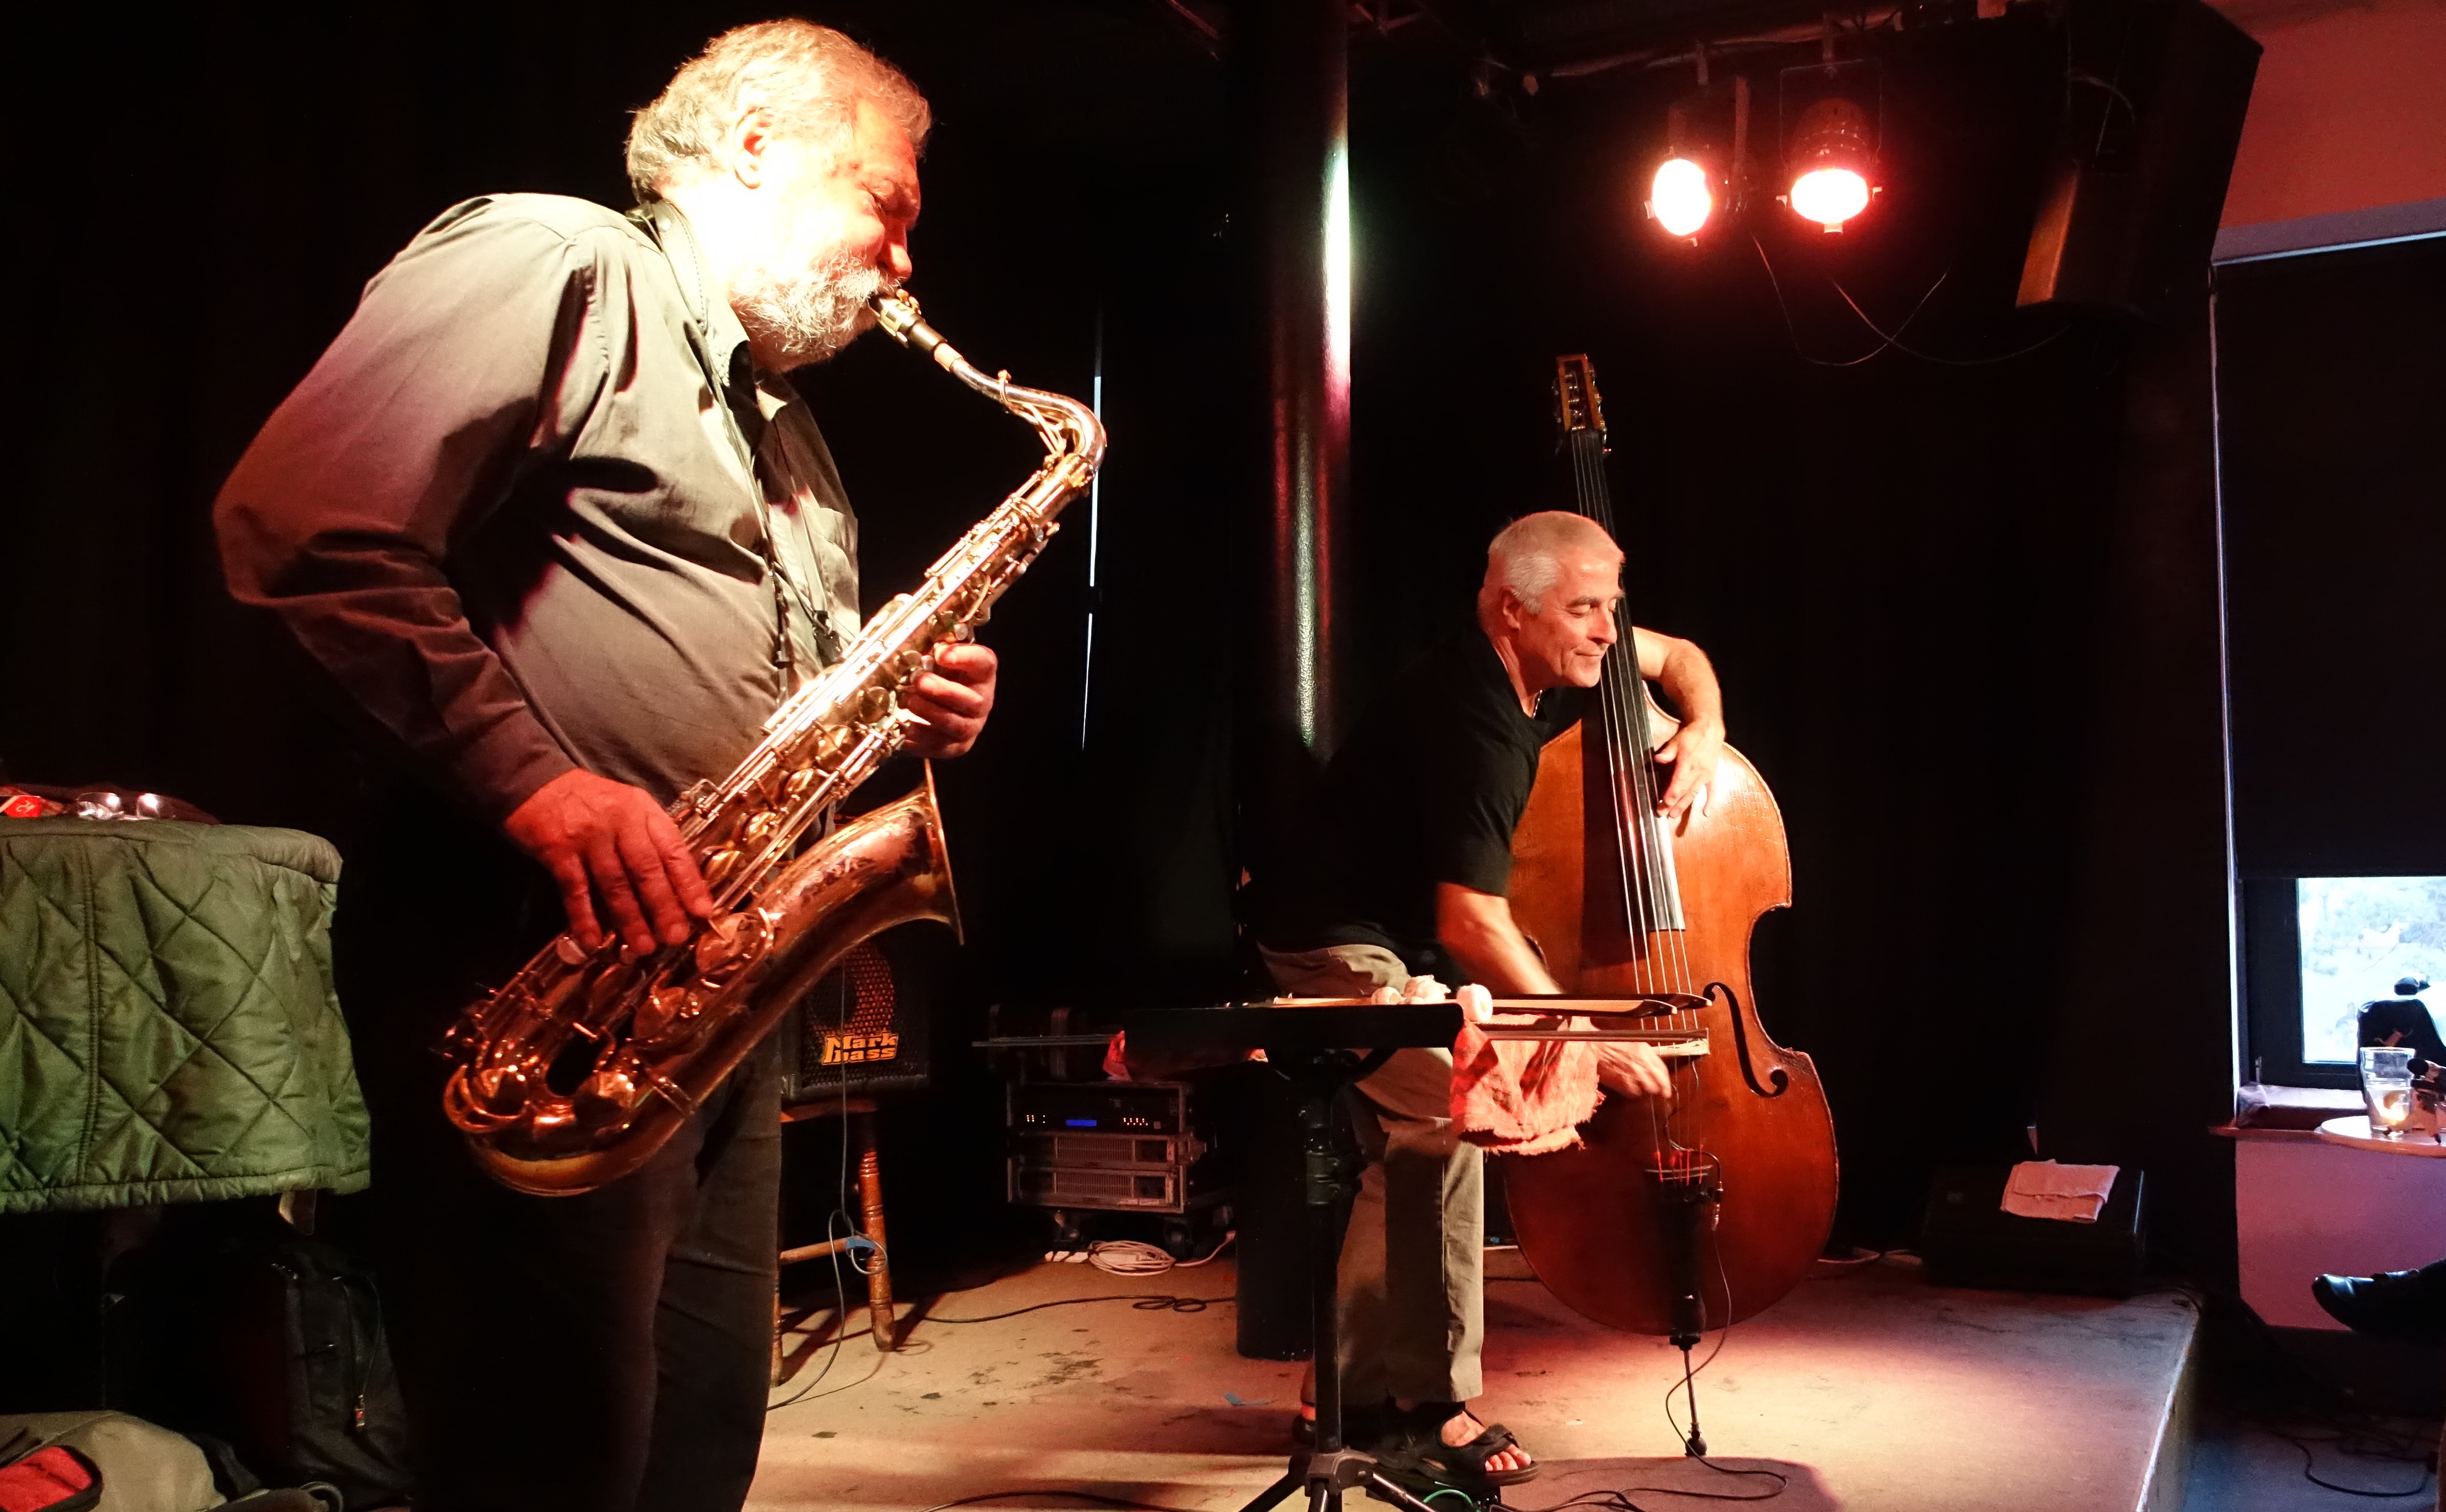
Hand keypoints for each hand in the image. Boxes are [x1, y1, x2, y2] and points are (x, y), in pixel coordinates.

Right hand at [502, 769, 715, 956]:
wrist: (534, 781)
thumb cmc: (588, 799)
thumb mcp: (628, 805)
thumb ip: (649, 837)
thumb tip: (675, 883)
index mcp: (643, 811)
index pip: (673, 849)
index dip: (689, 882)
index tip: (703, 911)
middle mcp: (620, 822)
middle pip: (647, 870)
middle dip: (663, 907)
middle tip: (674, 937)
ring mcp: (589, 836)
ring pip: (615, 883)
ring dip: (629, 919)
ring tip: (642, 947)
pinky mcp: (558, 850)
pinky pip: (575, 890)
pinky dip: (584, 918)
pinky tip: (593, 941)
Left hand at [902, 642, 996, 758]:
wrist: (933, 702)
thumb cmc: (935, 674)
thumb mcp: (936, 656)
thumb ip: (931, 648)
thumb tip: (915, 644)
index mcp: (981, 673)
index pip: (984, 663)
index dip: (964, 658)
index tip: (941, 654)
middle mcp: (982, 701)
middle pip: (973, 701)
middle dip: (944, 692)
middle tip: (920, 681)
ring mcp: (971, 726)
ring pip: (957, 726)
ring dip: (930, 713)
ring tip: (907, 700)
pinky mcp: (955, 746)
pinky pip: (939, 746)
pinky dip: (918, 736)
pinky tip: (902, 724)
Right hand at [1595, 1040, 1674, 1100]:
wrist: (1594, 1048)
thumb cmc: (1609, 1044)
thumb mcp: (1632, 1044)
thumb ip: (1645, 1055)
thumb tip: (1654, 1068)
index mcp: (1645, 1050)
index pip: (1663, 1069)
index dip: (1666, 1080)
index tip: (1666, 1086)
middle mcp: (1642, 1062)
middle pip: (1659, 1082)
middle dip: (1661, 1089)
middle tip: (1662, 1093)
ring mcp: (1634, 1073)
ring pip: (1648, 1089)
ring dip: (1645, 1089)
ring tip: (1639, 1086)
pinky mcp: (1624, 1083)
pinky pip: (1634, 1092)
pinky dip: (1632, 1091)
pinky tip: (1627, 1086)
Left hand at [1652, 718, 1723, 819]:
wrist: (1710, 731)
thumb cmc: (1691, 736)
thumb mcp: (1678, 740)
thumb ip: (1668, 751)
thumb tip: (1658, 758)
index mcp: (1688, 762)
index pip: (1679, 780)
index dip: (1672, 792)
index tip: (1665, 802)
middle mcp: (1698, 771)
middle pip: (1684, 790)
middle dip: (1673, 803)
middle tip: (1663, 813)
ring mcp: (1705, 775)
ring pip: (1694, 793)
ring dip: (1684, 805)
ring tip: (1674, 815)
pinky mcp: (1711, 776)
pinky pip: (1711, 791)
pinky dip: (1709, 802)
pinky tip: (1706, 813)